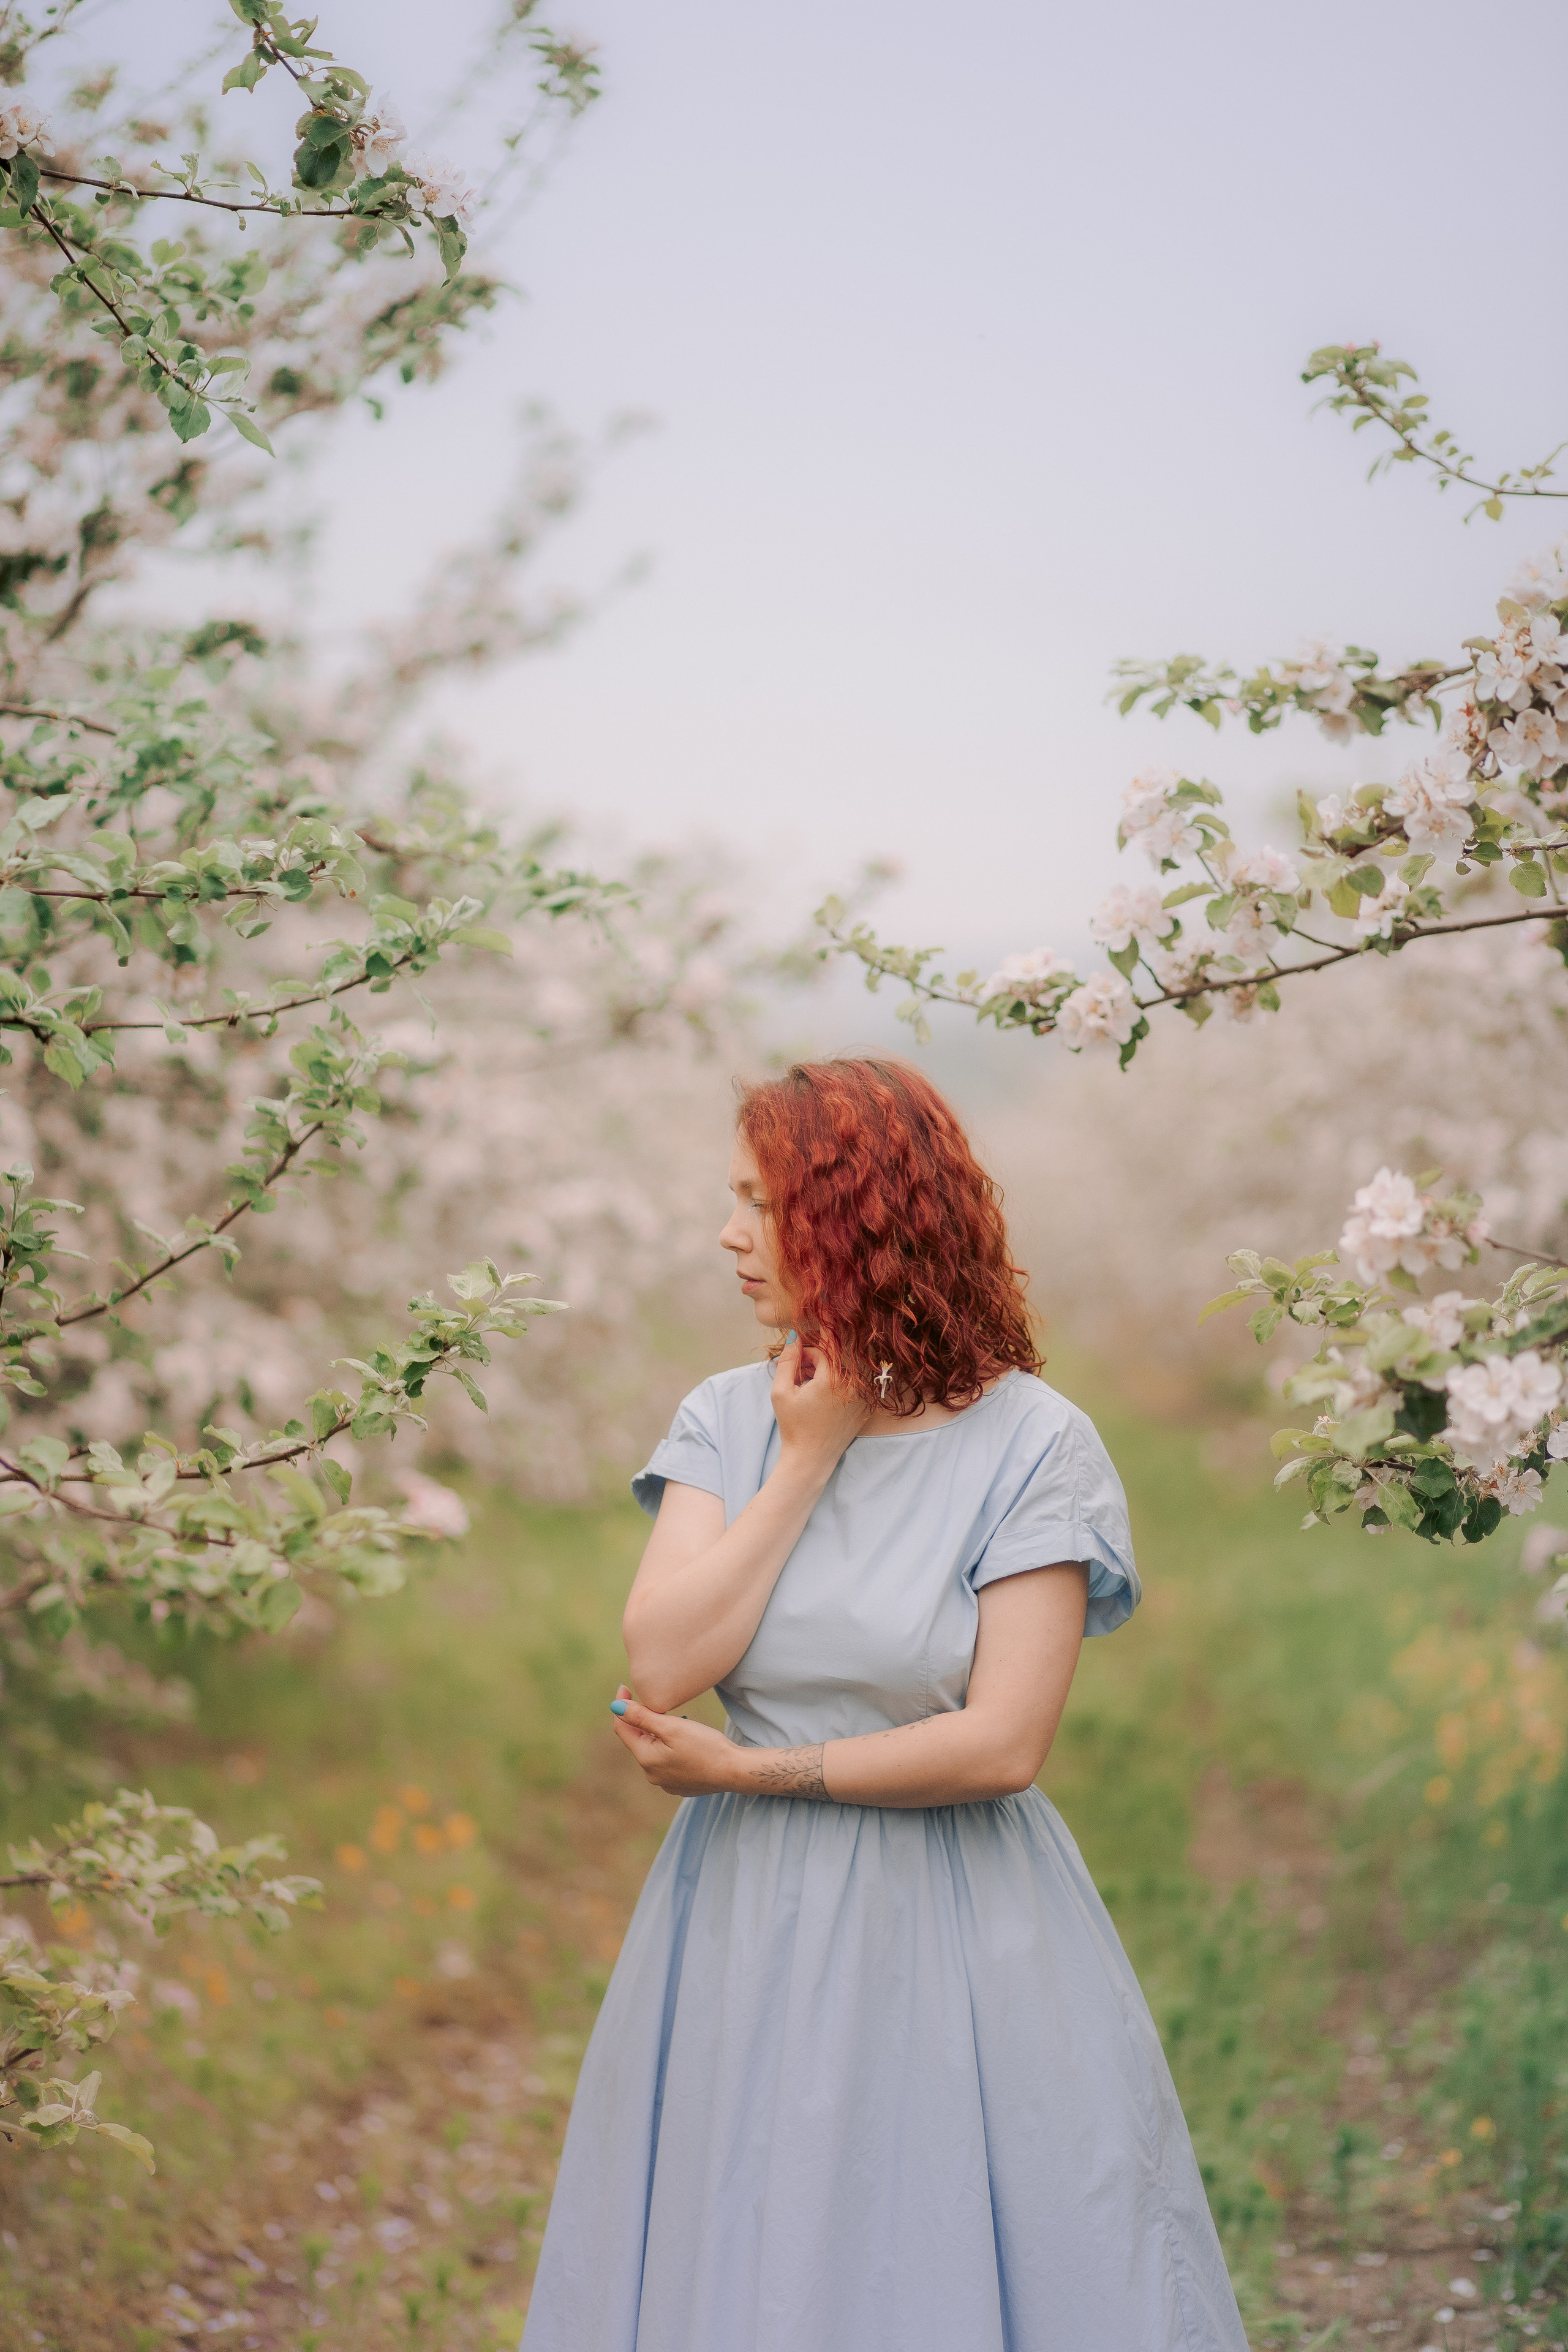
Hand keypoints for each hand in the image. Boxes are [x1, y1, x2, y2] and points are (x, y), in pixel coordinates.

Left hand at [609, 1685, 742, 1795]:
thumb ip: (642, 1717)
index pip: (623, 1729)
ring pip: (653, 1750)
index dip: (622, 1706)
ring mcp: (666, 1782)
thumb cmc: (705, 1746)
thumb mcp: (672, 1727)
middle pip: (638, 1740)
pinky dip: (670, 1747)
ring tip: (676, 1720)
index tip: (625, 1687)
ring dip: (658, 1733)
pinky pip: (667, 1761)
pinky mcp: (679, 1784)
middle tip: (659, 1702)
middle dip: (644, 1720)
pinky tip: (686, 1741)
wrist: (734, 1771)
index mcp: (646, 1759)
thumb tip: (615, 1707)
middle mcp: (651, 1774)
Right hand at [769, 1335, 868, 1470]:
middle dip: (815, 1358)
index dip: (810, 1345)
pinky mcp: (865, 1407)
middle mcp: (853, 1386)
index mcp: (833, 1379)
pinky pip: (853, 1384)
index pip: (825, 1347)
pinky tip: (822, 1395)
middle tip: (798, 1371)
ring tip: (807, 1384)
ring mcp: (862, 1397)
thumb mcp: (781, 1391)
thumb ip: (787, 1361)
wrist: (811, 1459)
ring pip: (845, 1369)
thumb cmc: (794, 1427)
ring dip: (827, 1370)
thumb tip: (794, 1337)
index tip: (804, 1337)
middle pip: (835, 1357)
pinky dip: (838, 1383)